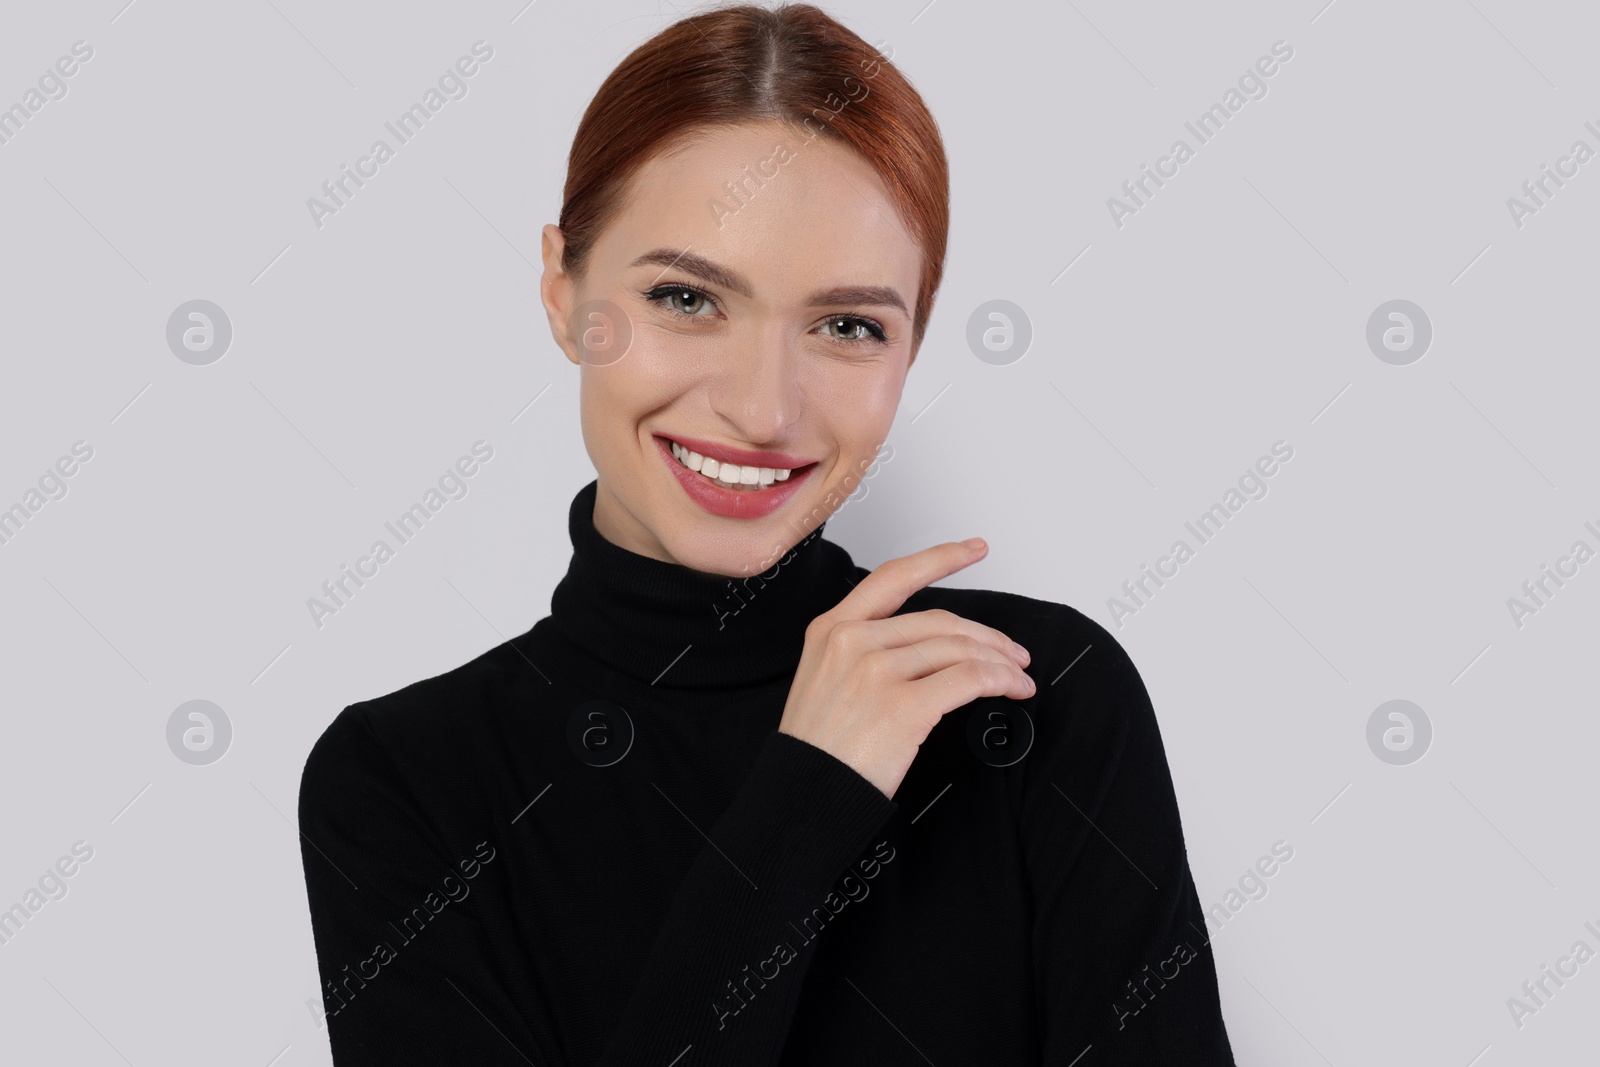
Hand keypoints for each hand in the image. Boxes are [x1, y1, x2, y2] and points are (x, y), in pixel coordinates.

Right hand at [777, 538, 1034, 798]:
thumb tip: (930, 648)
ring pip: (960, 649)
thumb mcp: (824, 679)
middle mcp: (852, 640)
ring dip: (1000, 663)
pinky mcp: (903, 705)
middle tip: (1012, 652)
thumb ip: (864, 651)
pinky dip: (1000, 681)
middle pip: (940, 620)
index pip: (894, 577)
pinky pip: (969, 680)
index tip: (973, 548)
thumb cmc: (819, 748)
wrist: (805, 794)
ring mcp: (876, 671)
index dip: (941, 558)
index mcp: (830, 628)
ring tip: (1017, 677)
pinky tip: (1010, 689)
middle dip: (988, 636)